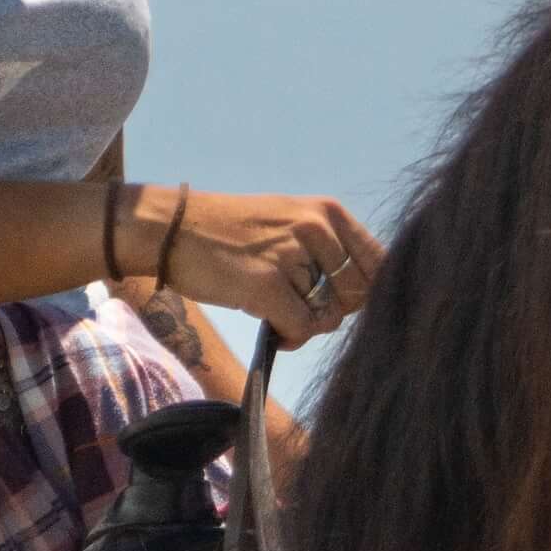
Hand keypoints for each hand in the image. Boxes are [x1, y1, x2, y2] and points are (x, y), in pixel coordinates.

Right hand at [133, 186, 384, 346]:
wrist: (171, 228)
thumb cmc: (231, 232)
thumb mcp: (290, 224)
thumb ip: (329, 252)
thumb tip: (364, 296)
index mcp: (329, 213)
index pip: (380, 264)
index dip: (366, 292)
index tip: (340, 302)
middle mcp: (318, 228)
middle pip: (358, 294)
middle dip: (333, 311)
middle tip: (302, 309)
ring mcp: (293, 255)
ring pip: (330, 316)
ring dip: (308, 325)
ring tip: (280, 313)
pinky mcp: (267, 284)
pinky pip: (303, 329)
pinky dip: (291, 338)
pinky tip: (274, 331)